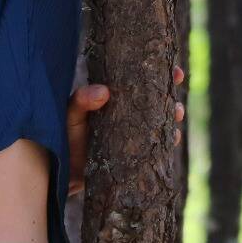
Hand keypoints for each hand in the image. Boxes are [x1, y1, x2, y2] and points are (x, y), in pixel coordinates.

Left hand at [64, 65, 187, 196]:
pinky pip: (158, 145)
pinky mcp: (137, 154)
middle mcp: (129, 114)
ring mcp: (135, 134)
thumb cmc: (65, 137)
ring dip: (173, 115)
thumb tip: (104, 91)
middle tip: (179, 88)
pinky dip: (169, 140)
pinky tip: (174, 137)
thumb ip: (81, 101)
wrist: (63, 171)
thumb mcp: (71, 115)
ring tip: (177, 112)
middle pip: (157, 100)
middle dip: (172, 92)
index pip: (141, 81)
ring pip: (162, 121)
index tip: (176, 71)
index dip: (161, 74)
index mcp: (116, 99)